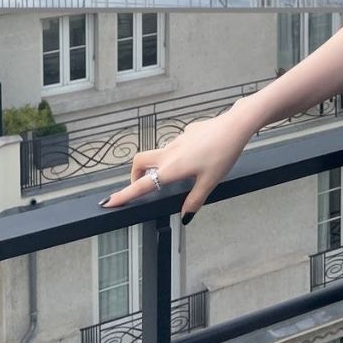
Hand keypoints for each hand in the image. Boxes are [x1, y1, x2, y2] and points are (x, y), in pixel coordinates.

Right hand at [99, 109, 252, 221]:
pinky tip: (197, 158)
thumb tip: (185, 217)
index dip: (124, 195)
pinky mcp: (187, 132)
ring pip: (158, 154)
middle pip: (140, 162)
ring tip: (175, 177)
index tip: (108, 202)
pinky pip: (175, 146)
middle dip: (134, 175)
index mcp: (172, 168)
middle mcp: (169, 153)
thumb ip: (195, 200)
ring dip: (157, 166)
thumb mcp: (210, 182)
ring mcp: (177, 140)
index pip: (141, 185)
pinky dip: (176, 155)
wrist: (235, 125)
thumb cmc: (223, 154)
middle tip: (141, 188)